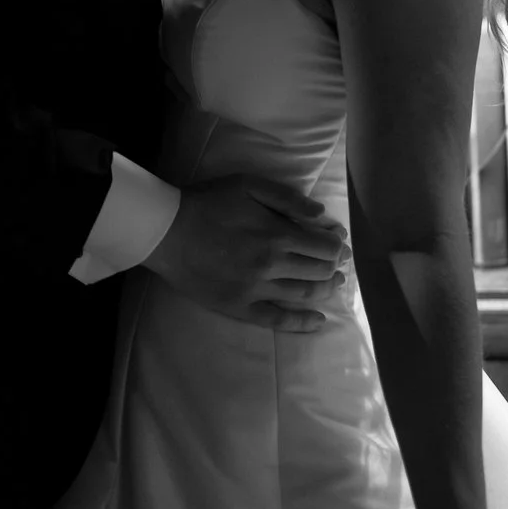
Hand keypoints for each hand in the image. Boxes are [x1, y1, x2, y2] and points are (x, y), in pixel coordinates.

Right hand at [140, 173, 348, 330]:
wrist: (167, 230)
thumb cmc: (207, 203)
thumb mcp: (248, 186)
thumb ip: (287, 199)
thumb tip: (322, 216)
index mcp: (277, 233)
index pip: (323, 246)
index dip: (336, 244)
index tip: (338, 241)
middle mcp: (273, 265)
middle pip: (319, 271)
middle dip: (335, 266)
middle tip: (340, 263)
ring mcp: (257, 289)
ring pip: (304, 294)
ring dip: (325, 290)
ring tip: (334, 284)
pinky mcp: (240, 307)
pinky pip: (276, 320)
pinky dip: (301, 323)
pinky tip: (318, 322)